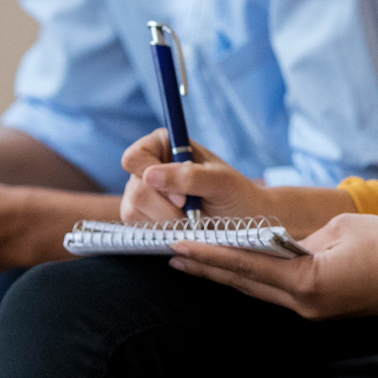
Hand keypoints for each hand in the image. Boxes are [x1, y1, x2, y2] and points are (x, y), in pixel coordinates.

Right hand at [119, 134, 272, 224]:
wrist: (244, 223)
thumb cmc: (236, 195)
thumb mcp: (221, 182)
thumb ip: (189, 176)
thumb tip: (149, 175)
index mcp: (164, 145)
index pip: (134, 157)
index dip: (151, 178)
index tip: (182, 198)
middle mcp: (148, 167)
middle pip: (136, 190)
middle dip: (167, 209)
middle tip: (194, 214)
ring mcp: (142, 194)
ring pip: (133, 212)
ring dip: (167, 223)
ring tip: (192, 220)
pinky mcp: (142, 218)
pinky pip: (139, 229)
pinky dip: (163, 233)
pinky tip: (183, 228)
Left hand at [168, 213, 377, 318]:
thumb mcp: (342, 229)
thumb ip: (304, 238)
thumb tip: (284, 246)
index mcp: (307, 282)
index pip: (248, 265)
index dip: (212, 254)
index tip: (181, 245)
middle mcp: (304, 304)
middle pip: (246, 284)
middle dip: (207, 269)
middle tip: (172, 255)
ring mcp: (313, 311)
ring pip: (260, 291)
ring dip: (228, 275)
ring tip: (195, 263)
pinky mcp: (323, 309)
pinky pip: (280, 293)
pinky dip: (255, 279)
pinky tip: (241, 270)